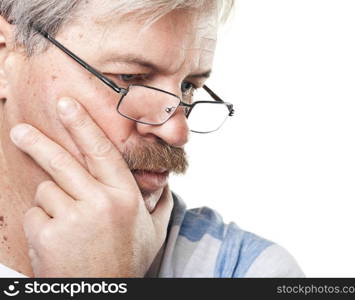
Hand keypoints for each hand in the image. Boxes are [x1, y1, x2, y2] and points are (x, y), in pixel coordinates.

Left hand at [10, 97, 172, 276]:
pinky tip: (59, 238)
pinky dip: (42, 221)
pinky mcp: (47, 234)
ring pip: (47, 189)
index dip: (83, 124)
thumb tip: (164, 182)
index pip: (102, 151)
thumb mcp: (154, 232)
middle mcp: (99, 202)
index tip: (67, 105)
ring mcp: (71, 218)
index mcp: (125, 196)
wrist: (103, 295)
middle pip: (62, 162)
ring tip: (69, 224)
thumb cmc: (128, 261)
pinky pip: (35, 212)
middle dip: (39, 142)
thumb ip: (161, 202)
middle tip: (22, 131)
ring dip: (53, 201)